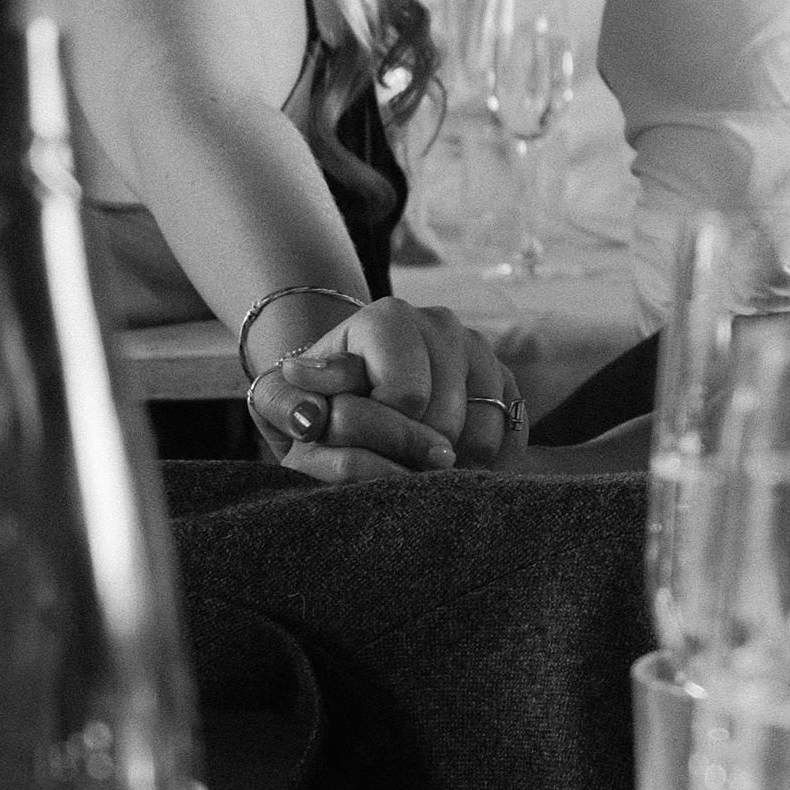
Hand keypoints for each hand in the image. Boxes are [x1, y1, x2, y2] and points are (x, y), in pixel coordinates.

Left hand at [247, 299, 523, 482]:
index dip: (380, 435)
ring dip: (447, 469)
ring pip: (482, 436)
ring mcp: (481, 351)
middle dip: (410, 457)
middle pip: (445, 421)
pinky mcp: (506, 382)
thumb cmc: (313, 397)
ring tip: (410, 472)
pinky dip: (481, 468)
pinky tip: (446, 469)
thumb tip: (312, 411)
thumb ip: (286, 403)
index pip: (406, 396)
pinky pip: (509, 440)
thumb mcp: (280, 398)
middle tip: (382, 467)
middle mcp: (442, 323)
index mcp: (388, 318)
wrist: (348, 385)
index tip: (355, 442)